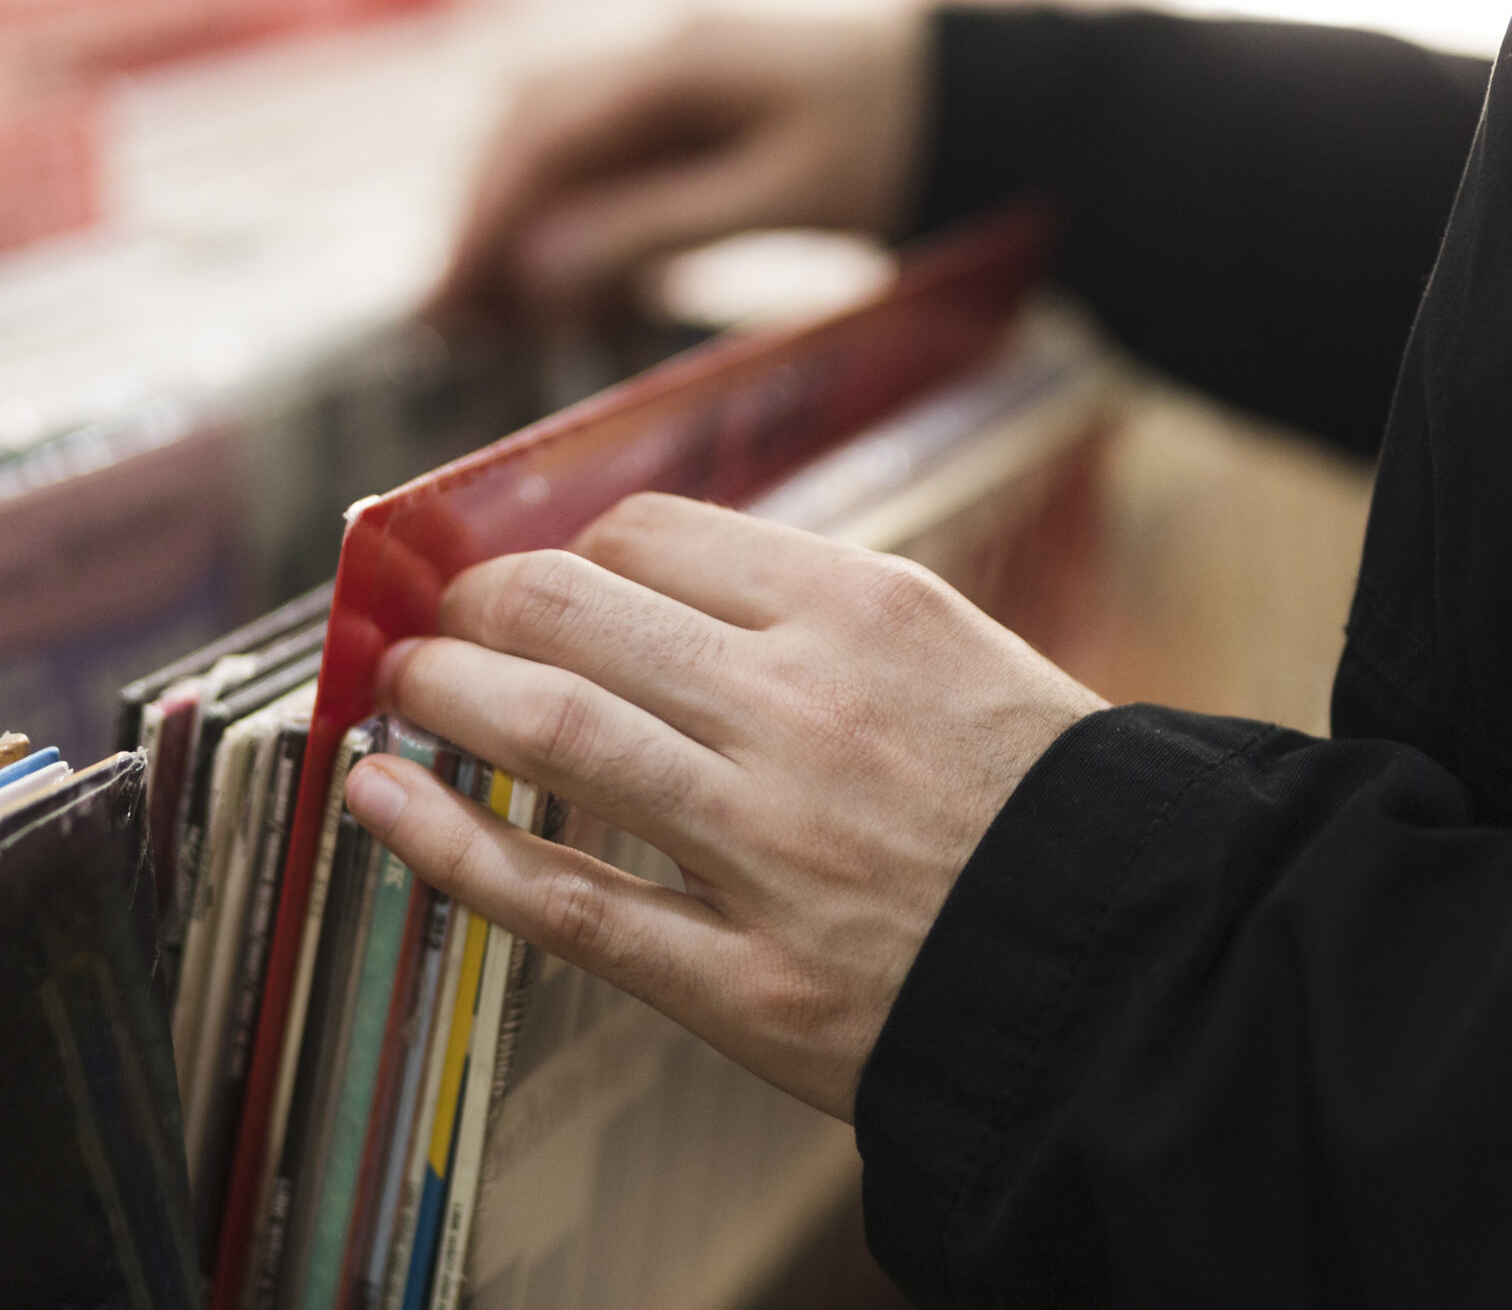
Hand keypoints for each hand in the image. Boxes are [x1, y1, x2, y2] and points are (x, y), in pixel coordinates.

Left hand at [342, 491, 1105, 1119]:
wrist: (1135, 958)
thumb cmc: (1047, 799)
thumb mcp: (957, 649)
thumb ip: (817, 611)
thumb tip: (659, 581)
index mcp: (865, 610)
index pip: (655, 536)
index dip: (570, 549)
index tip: (537, 574)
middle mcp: (804, 707)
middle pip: (575, 611)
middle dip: (477, 603)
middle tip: (437, 619)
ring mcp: (766, 842)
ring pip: (552, 730)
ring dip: (441, 693)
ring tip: (398, 684)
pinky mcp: (744, 976)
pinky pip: (563, 900)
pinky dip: (446, 845)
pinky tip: (376, 800)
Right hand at [438, 14, 928, 317]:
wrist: (983, 96)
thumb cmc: (898, 139)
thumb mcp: (787, 192)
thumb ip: (661, 226)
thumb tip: (536, 268)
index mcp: (680, 59)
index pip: (543, 133)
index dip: (484, 218)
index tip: (445, 299)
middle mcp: (664, 52)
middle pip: (535, 129)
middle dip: (488, 220)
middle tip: (450, 318)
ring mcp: (682, 74)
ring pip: (566, 143)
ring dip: (527, 222)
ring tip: (495, 315)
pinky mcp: (704, 108)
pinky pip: (616, 158)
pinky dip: (584, 220)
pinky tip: (577, 289)